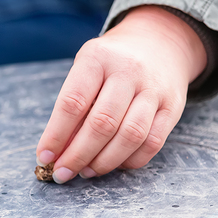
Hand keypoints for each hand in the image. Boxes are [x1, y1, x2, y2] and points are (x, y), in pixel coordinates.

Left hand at [36, 5, 207, 183]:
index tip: (44, 158)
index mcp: (97, 59)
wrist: (159, 43)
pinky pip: (153, 142)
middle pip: (102, 123)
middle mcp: (128, 71)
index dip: (56, 135)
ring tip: (86, 172)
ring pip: (130, 135)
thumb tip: (58, 151)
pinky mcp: (173, 106)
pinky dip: (131, 161)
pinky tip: (114, 166)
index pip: (73, 103)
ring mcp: (154, 89)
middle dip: (77, 155)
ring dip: (104, 162)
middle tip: (62, 174)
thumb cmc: (108, 64)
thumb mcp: (85, 70)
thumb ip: (72, 106)